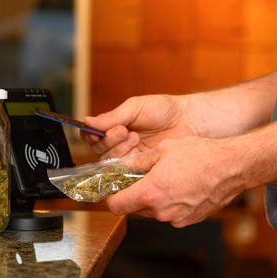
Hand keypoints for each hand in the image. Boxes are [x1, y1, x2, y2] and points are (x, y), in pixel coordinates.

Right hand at [81, 94, 197, 158]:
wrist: (188, 120)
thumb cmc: (163, 109)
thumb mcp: (135, 107)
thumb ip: (112, 116)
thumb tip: (88, 121)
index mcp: (112, 126)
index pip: (90, 134)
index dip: (90, 135)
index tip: (98, 132)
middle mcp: (116, 142)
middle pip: (97, 149)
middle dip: (109, 140)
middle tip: (124, 130)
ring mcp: (127, 155)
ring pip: (108, 161)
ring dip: (119, 149)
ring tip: (135, 137)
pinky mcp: (139, 167)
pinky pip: (124, 170)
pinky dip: (128, 160)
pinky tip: (138, 150)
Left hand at [105, 136, 243, 226]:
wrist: (233, 166)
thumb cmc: (200, 155)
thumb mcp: (163, 150)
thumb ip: (139, 162)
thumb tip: (124, 165)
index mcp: (150, 193)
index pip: (117, 206)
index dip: (111, 198)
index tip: (112, 191)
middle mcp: (162, 211)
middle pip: (135, 208)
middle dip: (134, 195)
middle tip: (138, 179)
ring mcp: (177, 218)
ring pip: (153, 211)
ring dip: (153, 199)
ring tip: (163, 179)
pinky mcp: (190, 220)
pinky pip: (170, 213)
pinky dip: (169, 203)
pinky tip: (178, 186)